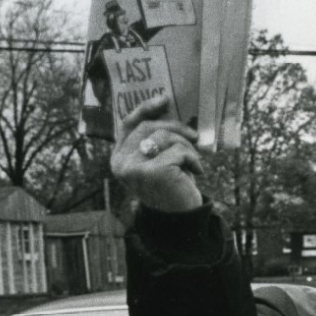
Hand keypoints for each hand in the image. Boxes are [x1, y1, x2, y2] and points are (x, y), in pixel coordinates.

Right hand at [110, 95, 203, 211]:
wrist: (182, 216)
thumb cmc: (173, 184)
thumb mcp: (160, 159)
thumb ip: (155, 139)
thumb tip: (166, 106)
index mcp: (119, 157)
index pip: (128, 124)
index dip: (145, 108)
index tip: (165, 99)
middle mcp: (121, 163)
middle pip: (148, 127)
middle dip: (176, 128)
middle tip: (194, 136)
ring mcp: (133, 168)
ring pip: (164, 136)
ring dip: (186, 145)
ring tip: (194, 161)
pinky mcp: (151, 172)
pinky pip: (178, 150)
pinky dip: (193, 158)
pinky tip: (197, 172)